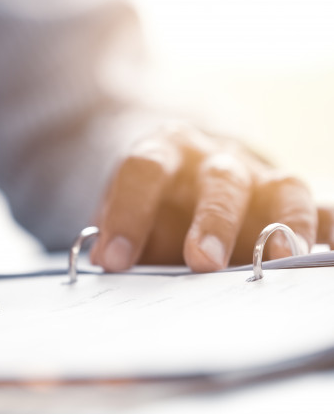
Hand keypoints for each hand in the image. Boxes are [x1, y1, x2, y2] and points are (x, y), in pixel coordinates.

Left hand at [90, 123, 317, 272]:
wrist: (193, 164)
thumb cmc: (157, 199)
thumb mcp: (131, 209)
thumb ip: (122, 235)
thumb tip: (105, 264)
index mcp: (166, 152)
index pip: (144, 172)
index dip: (127, 214)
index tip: (113, 260)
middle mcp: (215, 158)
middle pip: (219, 180)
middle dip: (212, 220)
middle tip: (201, 260)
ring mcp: (260, 174)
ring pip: (282, 189)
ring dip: (284, 225)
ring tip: (281, 259)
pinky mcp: (290, 195)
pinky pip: (321, 208)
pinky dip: (325, 230)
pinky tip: (322, 257)